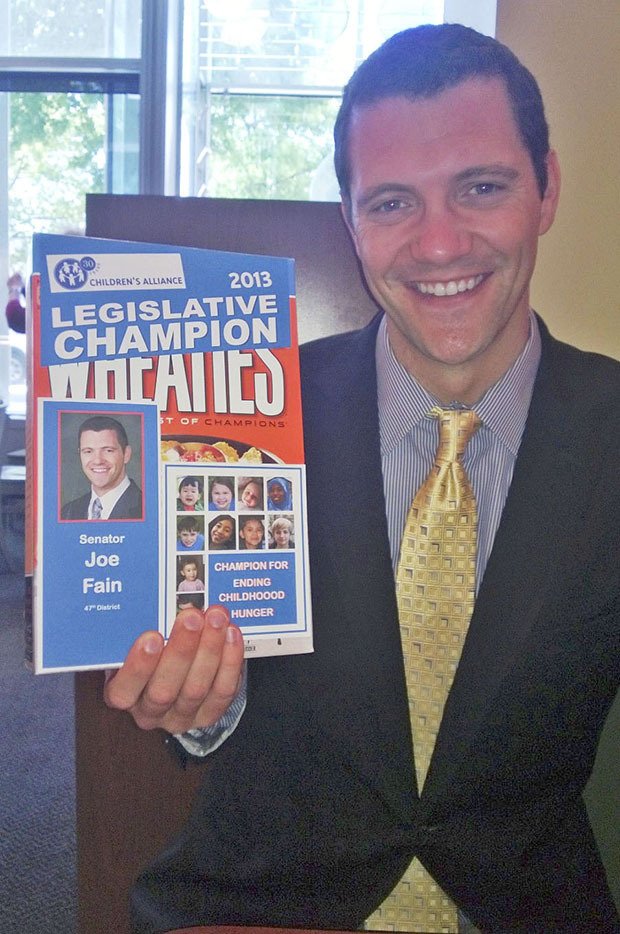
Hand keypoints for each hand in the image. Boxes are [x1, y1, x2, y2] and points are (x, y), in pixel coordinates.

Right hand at [104, 604, 243, 733]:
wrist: (176, 674)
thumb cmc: (150, 652)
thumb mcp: (132, 643)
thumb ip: (134, 630)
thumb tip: (146, 595)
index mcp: (123, 695)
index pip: (124, 690)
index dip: (138, 666)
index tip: (151, 636)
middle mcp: (150, 711)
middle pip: (164, 689)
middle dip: (181, 650)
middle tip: (192, 617)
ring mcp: (181, 716)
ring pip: (196, 688)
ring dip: (210, 649)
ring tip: (217, 618)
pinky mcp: (209, 714)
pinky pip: (222, 690)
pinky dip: (230, 660)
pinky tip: (231, 634)